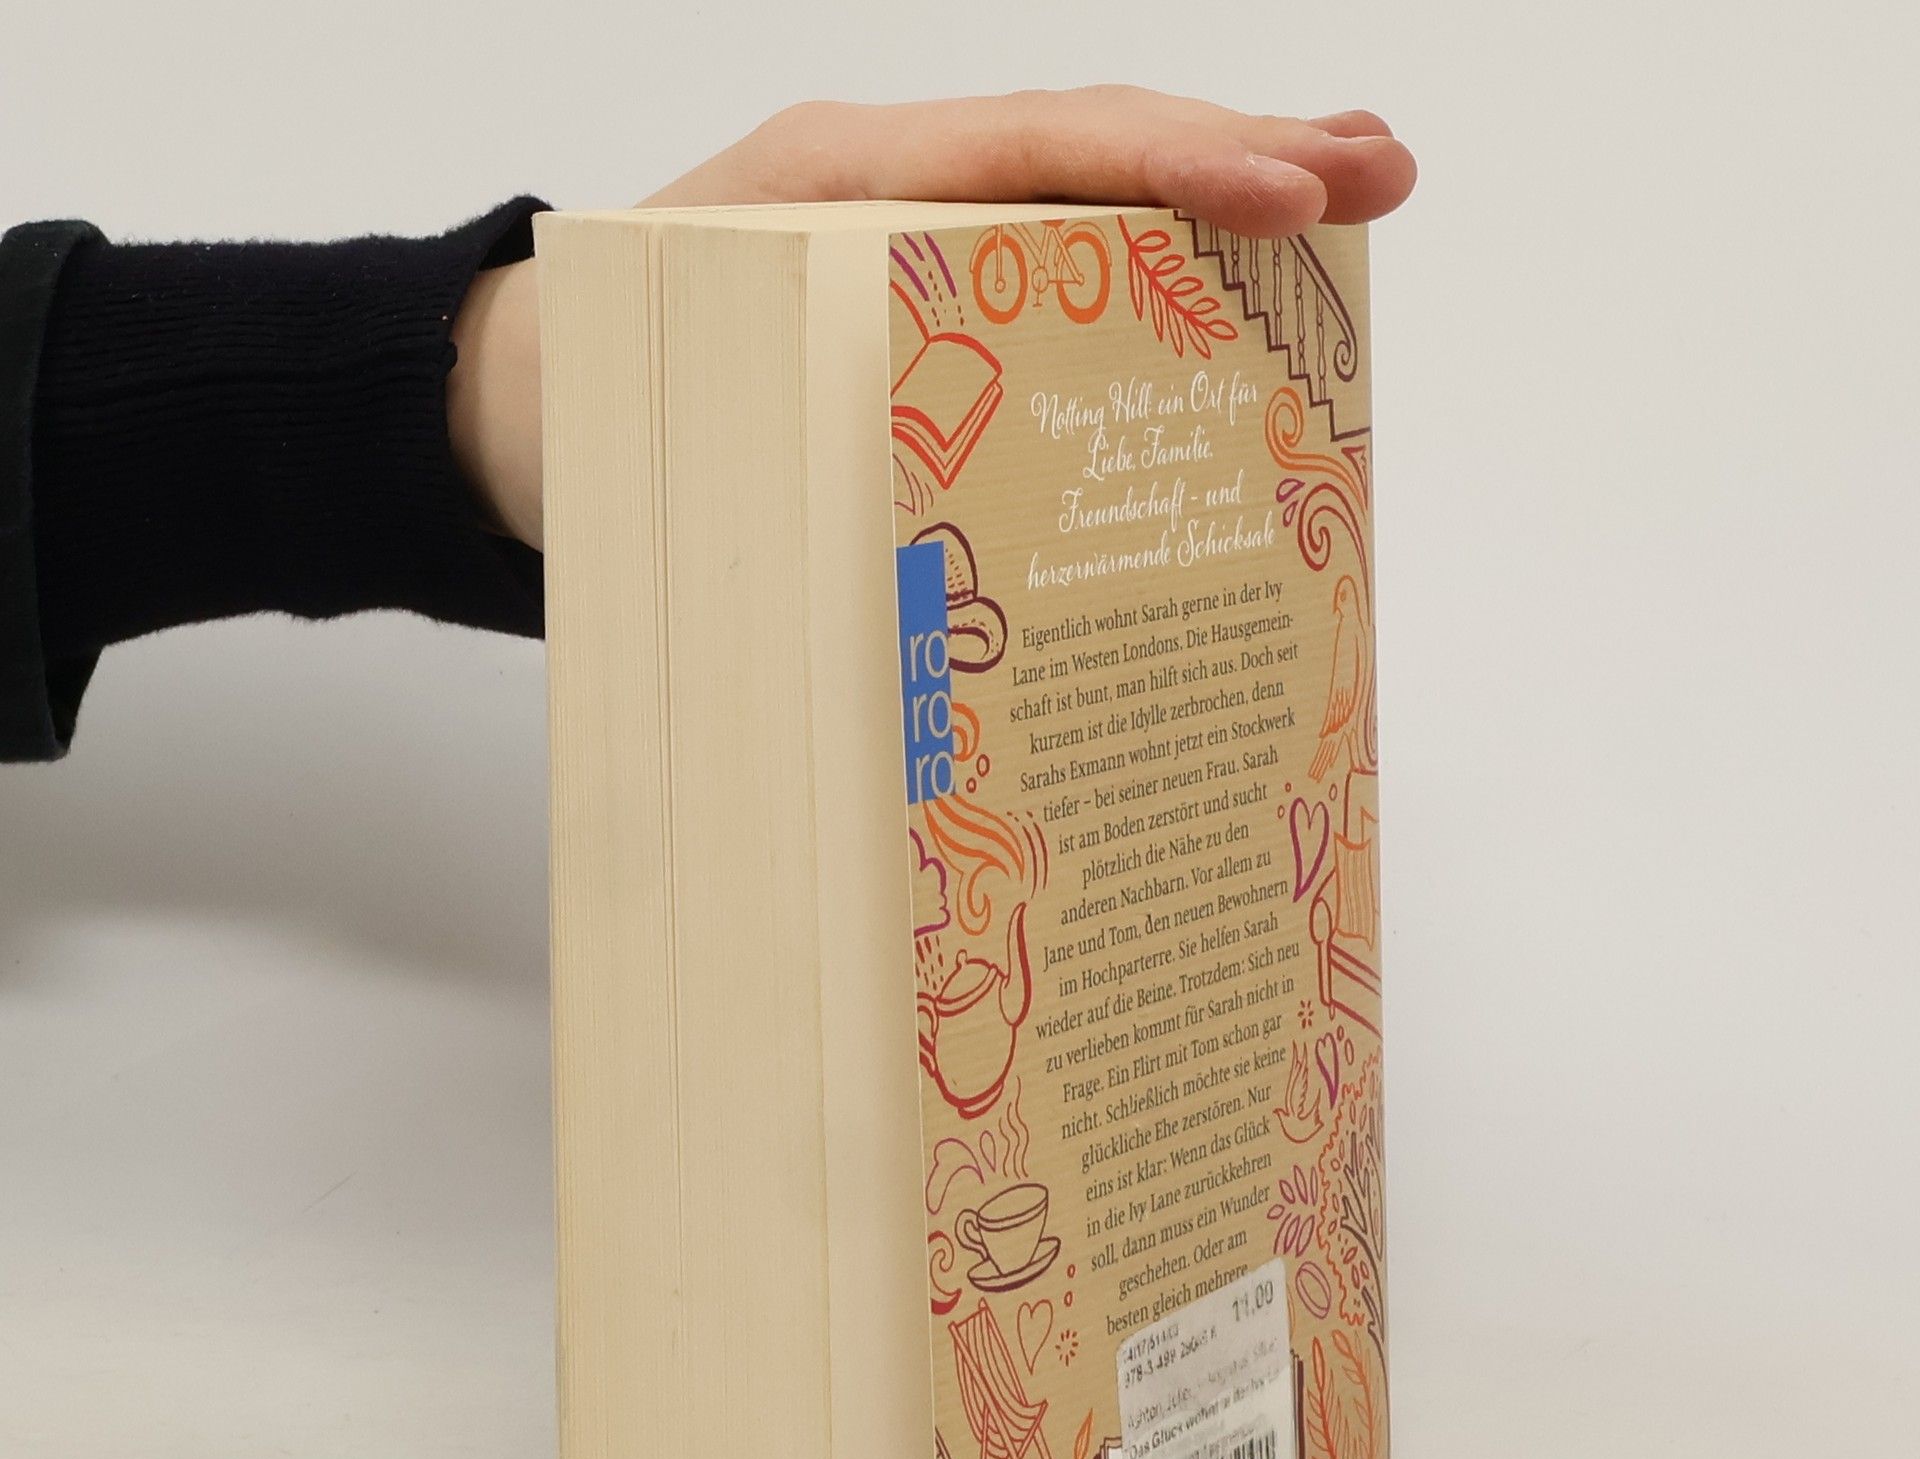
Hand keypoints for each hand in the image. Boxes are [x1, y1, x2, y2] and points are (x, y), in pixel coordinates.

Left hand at [450, 88, 1416, 549]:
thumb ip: (780, 454)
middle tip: (1382, 174)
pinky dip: (1144, 268)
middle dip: (1241, 158)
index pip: (1030, 149)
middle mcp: (886, 191)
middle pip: (1087, 150)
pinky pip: (1044, 266)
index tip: (1291, 194)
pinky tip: (1225, 298)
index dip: (1169, 168)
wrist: (512, 401)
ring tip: (1344, 208)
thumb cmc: (589, 404)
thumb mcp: (675, 422)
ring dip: (1216, 206)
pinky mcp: (917, 296)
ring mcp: (908, 235)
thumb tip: (900, 586)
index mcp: (830, 186)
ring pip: (1081, 202)